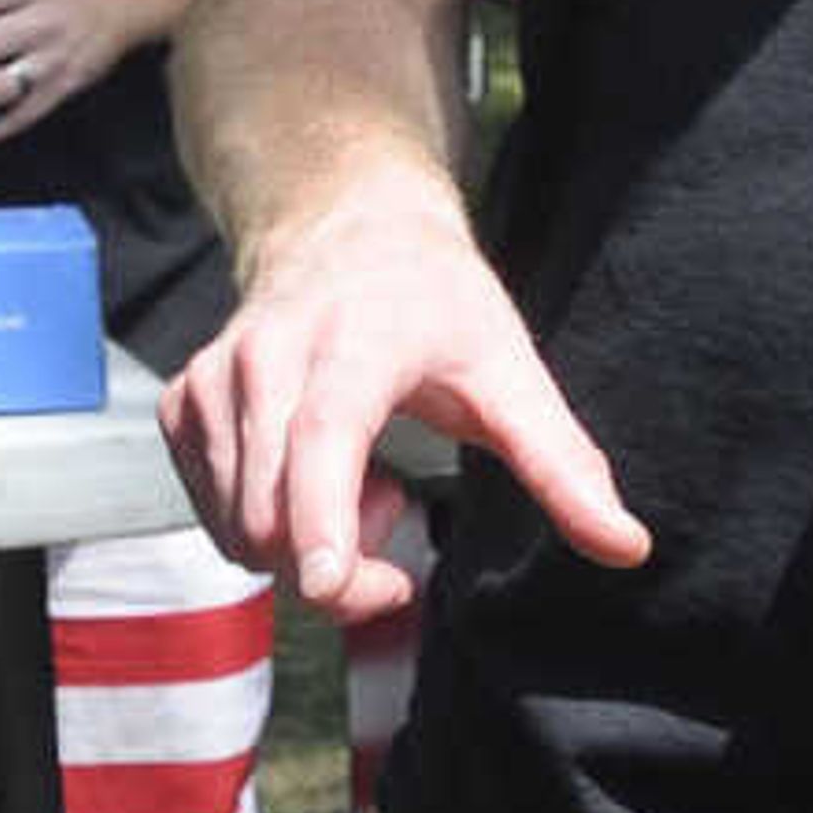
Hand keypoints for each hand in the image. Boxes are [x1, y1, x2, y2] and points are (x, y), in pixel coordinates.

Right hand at [165, 160, 647, 618]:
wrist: (347, 228)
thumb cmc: (433, 301)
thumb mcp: (511, 371)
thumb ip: (563, 465)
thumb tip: (627, 546)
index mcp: (355, 343)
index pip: (322, 438)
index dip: (321, 516)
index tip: (328, 584)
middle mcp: (268, 358)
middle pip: (275, 511)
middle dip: (340, 567)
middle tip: (399, 521)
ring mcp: (215, 382)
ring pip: (242, 526)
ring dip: (309, 542)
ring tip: (360, 477)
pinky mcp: (185, 407)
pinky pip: (216, 516)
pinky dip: (267, 522)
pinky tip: (312, 472)